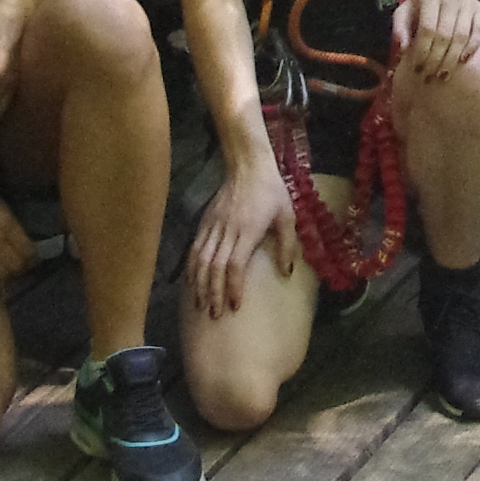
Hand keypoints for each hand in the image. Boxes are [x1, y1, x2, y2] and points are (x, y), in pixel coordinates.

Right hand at [0, 166, 33, 284]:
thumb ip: (11, 226)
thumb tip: (22, 242)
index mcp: (5, 225)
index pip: (27, 252)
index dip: (34, 259)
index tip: (35, 259)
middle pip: (15, 267)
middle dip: (23, 269)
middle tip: (25, 267)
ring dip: (8, 275)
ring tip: (10, 271)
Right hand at [189, 148, 296, 317]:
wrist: (248, 165)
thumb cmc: (272, 192)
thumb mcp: (287, 215)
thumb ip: (287, 244)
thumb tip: (286, 272)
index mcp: (247, 230)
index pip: (235, 265)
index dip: (233, 287)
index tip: (234, 305)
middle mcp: (227, 230)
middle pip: (215, 267)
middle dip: (213, 293)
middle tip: (214, 315)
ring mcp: (213, 225)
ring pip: (201, 259)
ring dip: (199, 284)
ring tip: (201, 305)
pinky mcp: (205, 221)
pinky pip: (195, 248)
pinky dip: (191, 267)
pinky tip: (192, 282)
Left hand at [393, 0, 479, 82]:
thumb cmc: (425, 1)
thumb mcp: (407, 9)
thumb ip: (400, 29)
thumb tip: (402, 51)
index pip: (427, 29)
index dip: (422, 50)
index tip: (416, 68)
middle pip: (444, 35)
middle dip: (436, 59)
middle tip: (429, 76)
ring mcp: (468, 3)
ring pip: (461, 36)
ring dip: (452, 58)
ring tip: (443, 74)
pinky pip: (478, 31)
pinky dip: (472, 47)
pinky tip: (462, 61)